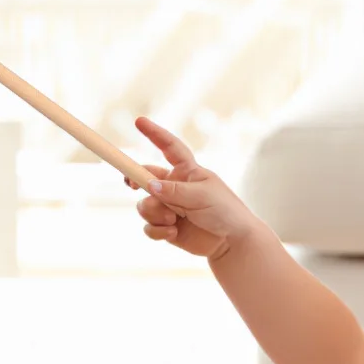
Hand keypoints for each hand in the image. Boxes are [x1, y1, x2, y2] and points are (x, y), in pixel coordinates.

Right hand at [129, 117, 258, 260]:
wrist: (232, 242)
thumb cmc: (224, 211)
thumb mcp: (202, 196)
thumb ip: (174, 191)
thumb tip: (148, 186)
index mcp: (187, 171)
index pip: (169, 147)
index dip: (154, 133)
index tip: (139, 121)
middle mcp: (174, 187)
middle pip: (145, 178)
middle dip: (135, 179)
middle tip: (131, 183)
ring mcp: (169, 207)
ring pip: (144, 205)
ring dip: (154, 212)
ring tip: (172, 219)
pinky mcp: (166, 227)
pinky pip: (149, 226)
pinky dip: (157, 230)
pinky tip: (173, 232)